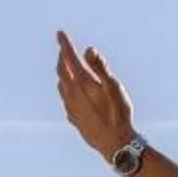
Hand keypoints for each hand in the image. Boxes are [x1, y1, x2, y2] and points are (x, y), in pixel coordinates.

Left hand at [55, 30, 135, 159]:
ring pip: (61, 85)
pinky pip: (65, 100)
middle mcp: (72, 94)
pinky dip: (65, 89)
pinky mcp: (74, 119)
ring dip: (62, 74)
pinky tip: (71, 93)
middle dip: (62, 58)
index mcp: (81, 83)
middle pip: (61, 71)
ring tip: (65, 68)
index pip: (69, 58)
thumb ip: (100, 67)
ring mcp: (71, 108)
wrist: (114, 143)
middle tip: (63, 49)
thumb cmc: (117, 113)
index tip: (60, 33)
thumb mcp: (113, 87)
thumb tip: (88, 50)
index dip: (64, 44)